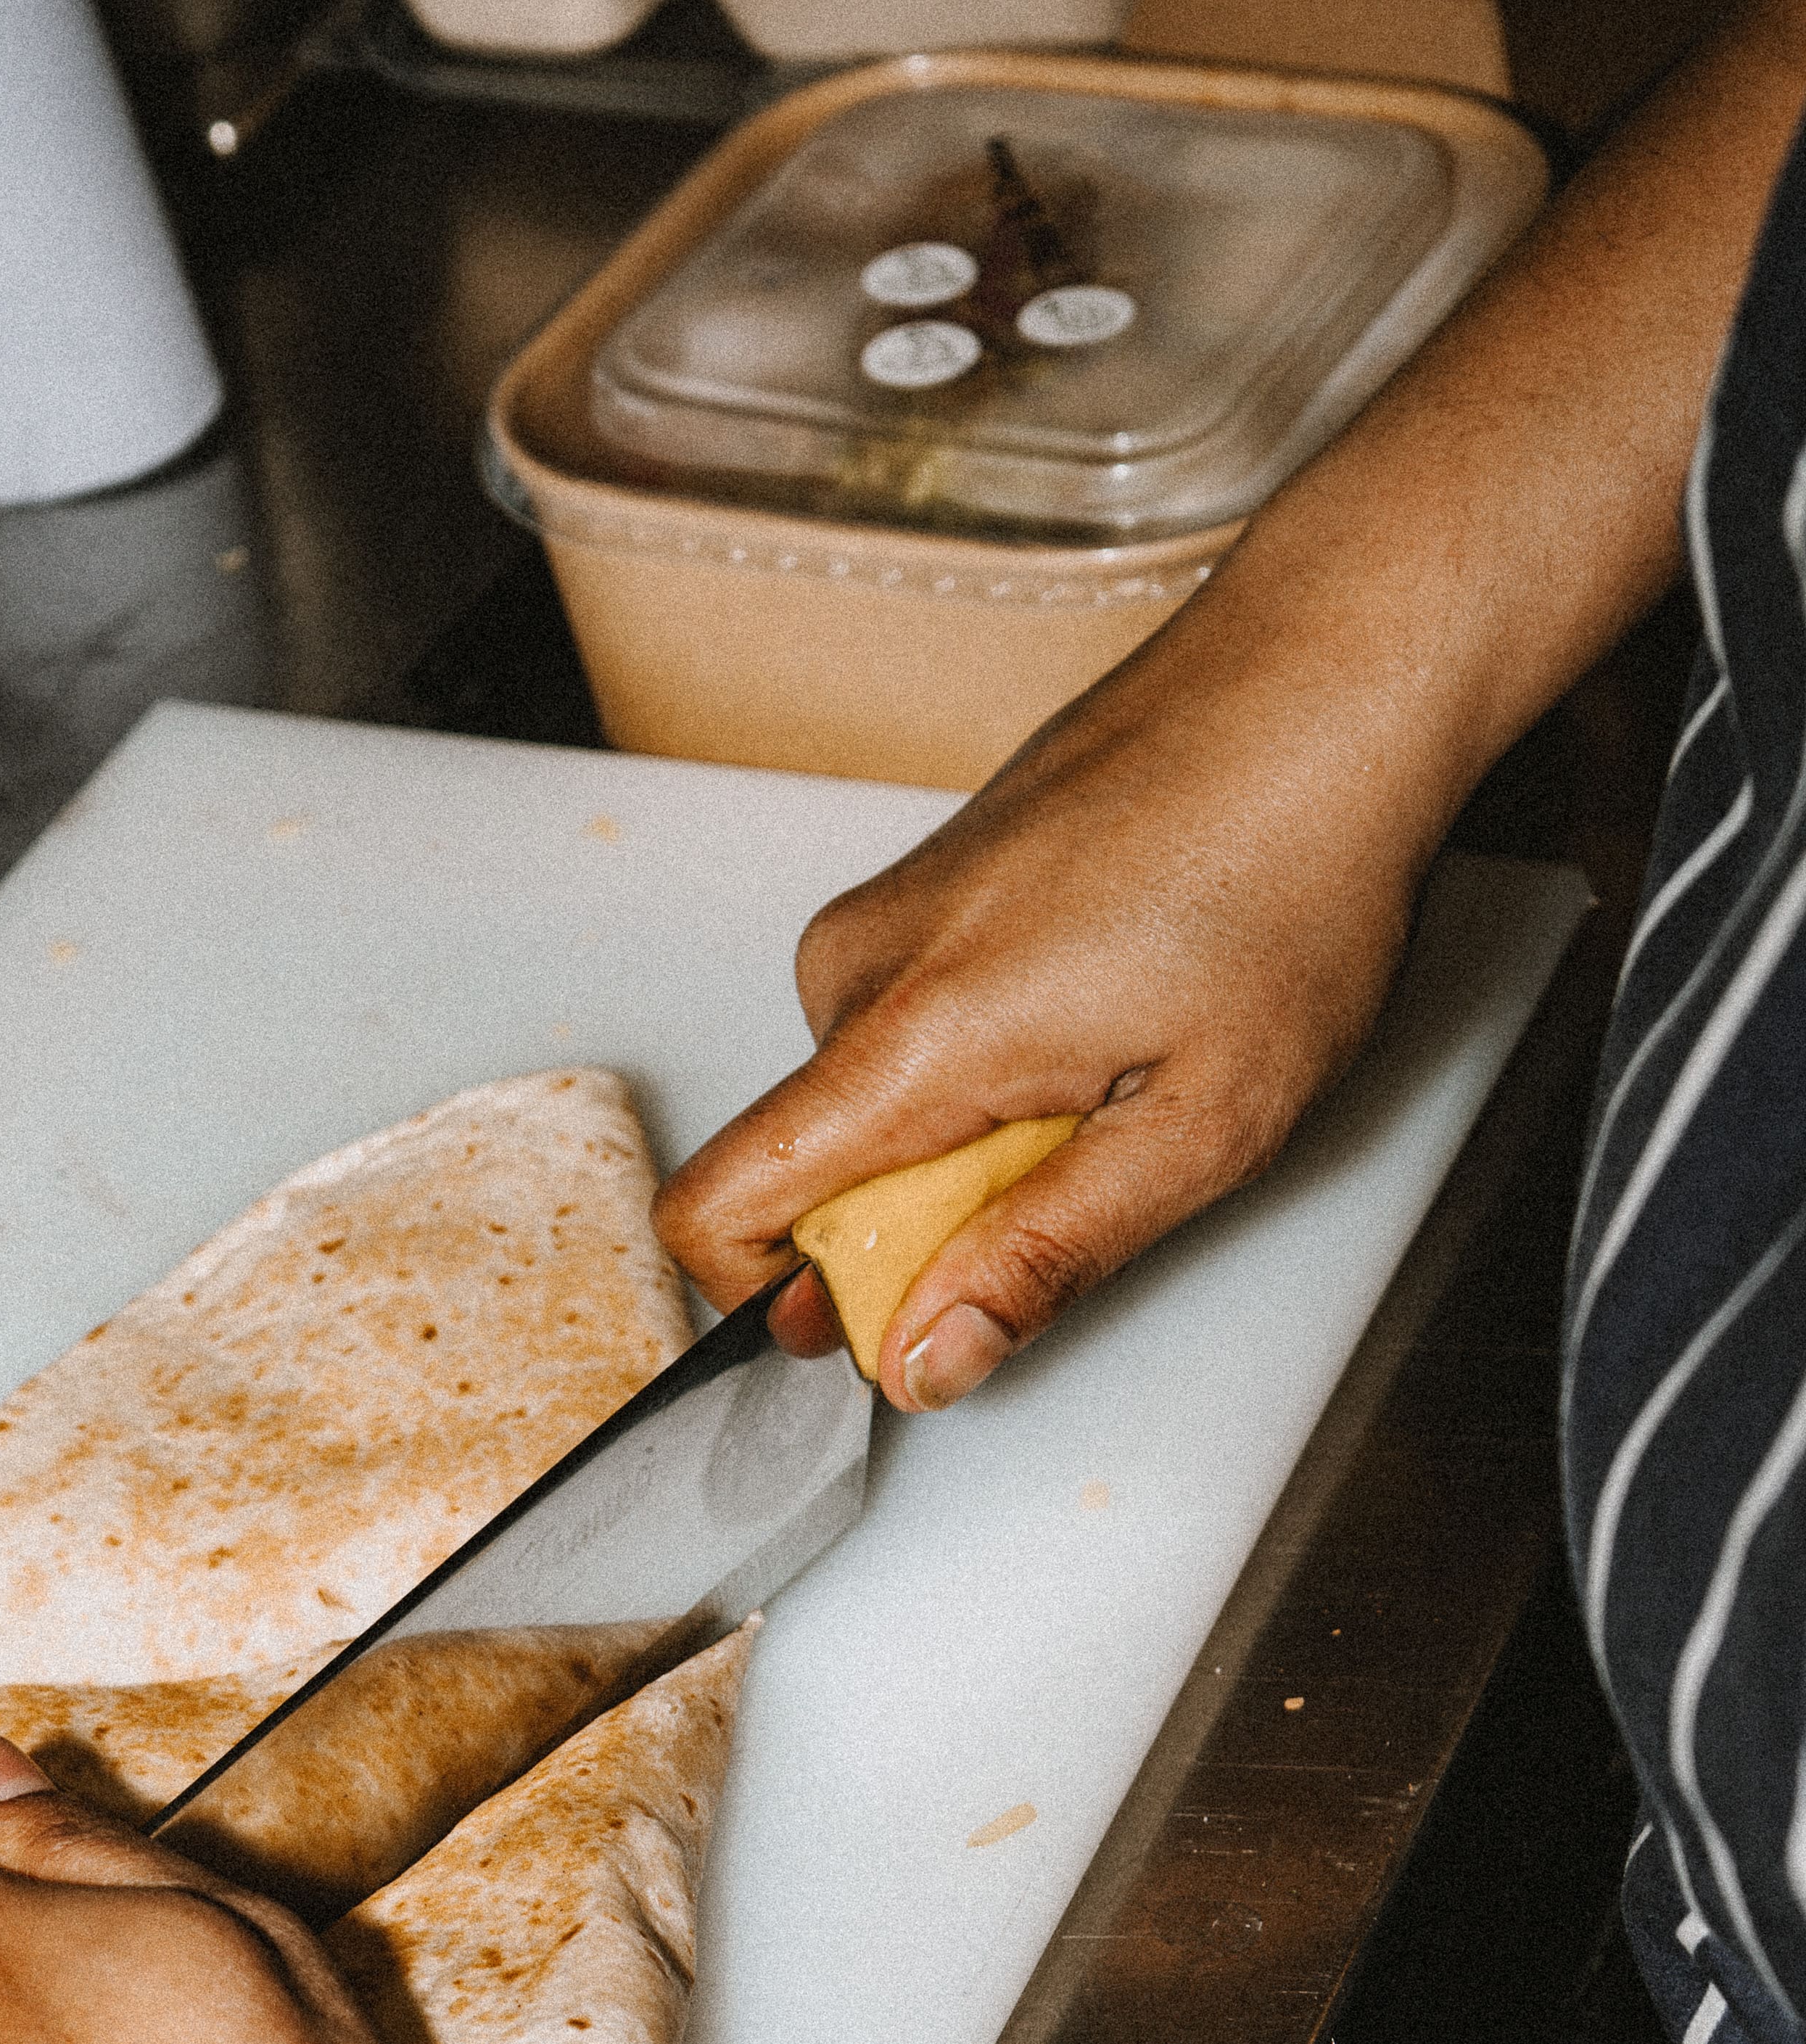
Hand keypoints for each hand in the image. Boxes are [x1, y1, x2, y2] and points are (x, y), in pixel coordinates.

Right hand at [653, 616, 1438, 1407]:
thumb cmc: (1293, 878)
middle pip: (812, 1167)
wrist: (1325, 683)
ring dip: (975, 1133)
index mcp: (909, 1037)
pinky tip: (1114, 1004)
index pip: (717, 1207)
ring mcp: (886, 911)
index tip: (892, 1322)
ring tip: (1126, 1061)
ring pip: (874, 1099)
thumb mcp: (1205, 1124)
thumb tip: (925, 1360)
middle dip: (928, 1215)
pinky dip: (991, 1061)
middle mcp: (858, 965)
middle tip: (1096, 1154)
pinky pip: (909, 1025)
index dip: (772, 1302)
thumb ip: (1046, 1255)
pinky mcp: (922, 884)